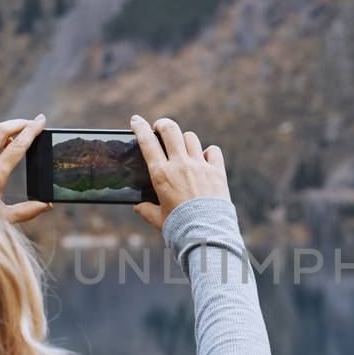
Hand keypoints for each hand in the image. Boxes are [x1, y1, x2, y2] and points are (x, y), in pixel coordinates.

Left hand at [0, 115, 51, 222]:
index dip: (32, 131)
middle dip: (18, 122)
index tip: (41, 121)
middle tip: (30, 122)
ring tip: (12, 140)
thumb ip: (26, 211)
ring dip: (1, 134)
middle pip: (0, 130)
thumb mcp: (2, 219)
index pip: (17, 146)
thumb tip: (47, 205)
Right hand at [131, 114, 229, 229]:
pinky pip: (213, 151)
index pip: (147, 143)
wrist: (207, 234)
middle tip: (160, 128)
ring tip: (183, 149)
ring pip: (191, 137)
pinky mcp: (217, 171)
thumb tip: (138, 207)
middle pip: (170, 130)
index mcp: (161, 175)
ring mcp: (200, 166)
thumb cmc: (179, 227)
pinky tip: (204, 160)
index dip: (140, 127)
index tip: (136, 120)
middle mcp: (180, 165)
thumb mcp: (158, 219)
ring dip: (184, 140)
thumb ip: (146, 210)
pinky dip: (208, 153)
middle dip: (163, 124)